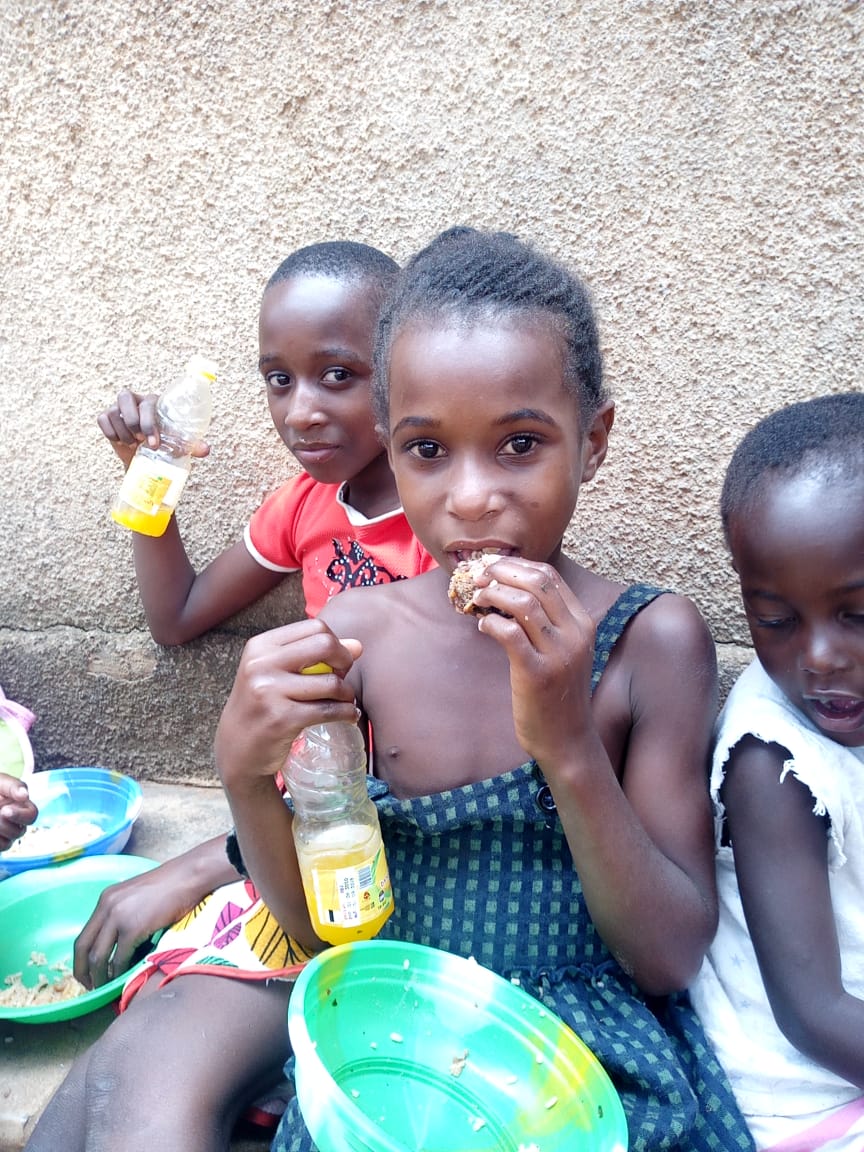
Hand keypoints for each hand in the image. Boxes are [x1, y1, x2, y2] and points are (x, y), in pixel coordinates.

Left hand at [0, 772, 37, 850]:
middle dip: (3, 824)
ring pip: (7, 843)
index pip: (31, 815)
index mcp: (22, 807)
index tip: (4, 810)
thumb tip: (25, 795)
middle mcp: (16, 823)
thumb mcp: (0, 782)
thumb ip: (13, 786)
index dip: (20, 815)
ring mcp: (5, 835)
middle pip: (19, 832)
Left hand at [73, 856, 200, 987]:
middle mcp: (106, 907)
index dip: (80, 960)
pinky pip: (119, 958)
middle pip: (83, 947)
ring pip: (98, 957)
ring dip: (100, 976)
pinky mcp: (133, 928)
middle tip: (90, 987)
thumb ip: (121, 915)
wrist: (188, 876)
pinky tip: (123, 978)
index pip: (83, 936)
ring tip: (105, 987)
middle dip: (83, 971)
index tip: (86, 974)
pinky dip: (119, 972)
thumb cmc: (170, 887)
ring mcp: (118, 917)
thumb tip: (117, 945)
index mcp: (105, 900)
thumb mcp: (136, 898)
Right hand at [97, 389, 210, 468]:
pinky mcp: (106, 417)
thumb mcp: (178, 445)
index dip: (149, 423)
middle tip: (141, 443)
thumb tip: (206, 450)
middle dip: (133, 423)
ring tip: (133, 445)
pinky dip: (111, 433)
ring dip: (122, 432)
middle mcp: (135, 400)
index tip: (153, 444)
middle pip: (126, 399)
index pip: (149, 403)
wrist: (146, 458)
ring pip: (113, 412)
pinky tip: (121, 442)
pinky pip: (103, 420)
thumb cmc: (164, 445)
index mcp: (154, 401)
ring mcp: (119, 407)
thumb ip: (192, 445)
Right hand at [216, 620, 362, 792]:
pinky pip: (329, 710)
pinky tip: (348, 717)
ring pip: (331, 682)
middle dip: (344, 661)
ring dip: (347, 694)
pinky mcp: (281, 719)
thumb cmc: (262, 706)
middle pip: (324, 645)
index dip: (334, 643)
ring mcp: (269, 692)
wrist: (236, 749)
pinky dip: (347, 714)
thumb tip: (358, 646)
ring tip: (344, 702)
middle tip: (343, 679)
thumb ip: (313, 656)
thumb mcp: (276, 674)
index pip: (315, 627)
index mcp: (261, 646)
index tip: (335, 663)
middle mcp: (261, 664)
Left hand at [470, 558, 596, 765]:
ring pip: (523, 602)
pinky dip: (491, 623)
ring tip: (478, 599)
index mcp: (582, 623)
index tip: (494, 567)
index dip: (517, 565)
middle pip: (537, 581)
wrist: (567, 739)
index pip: (550, 576)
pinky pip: (510, 633)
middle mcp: (575, 634)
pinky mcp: (537, 673)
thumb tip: (507, 590)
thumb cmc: (558, 693)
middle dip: (502, 572)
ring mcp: (558, 653)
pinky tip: (483, 626)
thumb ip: (547, 621)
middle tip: (480, 578)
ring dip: (493, 594)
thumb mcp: (564, 651)